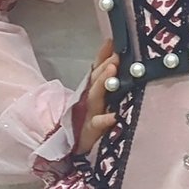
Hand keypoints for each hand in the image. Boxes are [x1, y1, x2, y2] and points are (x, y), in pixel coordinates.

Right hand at [72, 35, 118, 155]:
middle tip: (115, 56)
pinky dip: (104, 120)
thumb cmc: (90, 120)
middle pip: (96, 82)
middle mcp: (89, 101)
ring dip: (103, 83)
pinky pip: (97, 124)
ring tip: (112, 71)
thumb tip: (111, 47)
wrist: (73, 146)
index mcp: (92, 92)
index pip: (96, 70)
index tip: (112, 42)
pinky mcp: (90, 132)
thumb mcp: (97, 98)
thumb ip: (102, 73)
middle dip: (104, 67)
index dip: (102, 56)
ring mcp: (89, 115)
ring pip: (95, 97)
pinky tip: (114, 116)